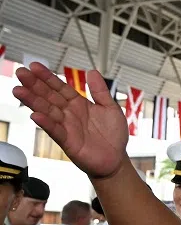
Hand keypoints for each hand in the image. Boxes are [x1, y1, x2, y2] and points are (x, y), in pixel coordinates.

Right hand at [13, 63, 128, 178]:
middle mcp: (69, 114)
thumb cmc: (113, 135)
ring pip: (47, 111)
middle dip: (35, 85)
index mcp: (79, 104)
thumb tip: (92, 71)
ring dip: (33, 101)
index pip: (60, 87)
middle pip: (49, 97)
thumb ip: (100, 91)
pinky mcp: (68, 141)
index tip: (34, 66)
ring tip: (19, 90)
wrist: (116, 158)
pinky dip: (46, 123)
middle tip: (21, 73)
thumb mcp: (110, 108)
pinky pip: (55, 131)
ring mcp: (67, 127)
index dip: (48, 77)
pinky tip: (36, 115)